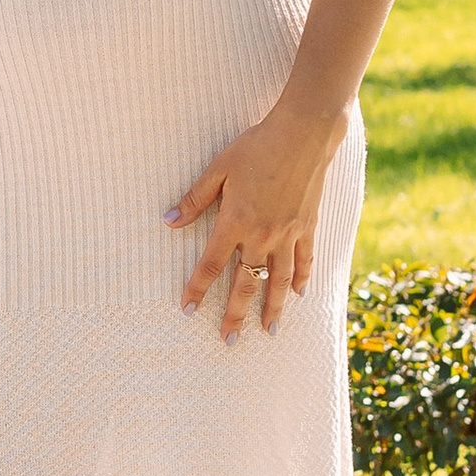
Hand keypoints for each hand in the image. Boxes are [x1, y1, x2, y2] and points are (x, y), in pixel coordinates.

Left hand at [167, 100, 349, 340]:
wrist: (302, 135)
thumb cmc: (255, 147)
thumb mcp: (218, 169)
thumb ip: (194, 199)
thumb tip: (168, 222)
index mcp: (235, 221)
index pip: (211, 264)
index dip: (197, 289)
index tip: (187, 310)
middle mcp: (262, 235)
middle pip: (246, 282)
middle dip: (235, 314)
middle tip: (228, 340)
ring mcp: (288, 234)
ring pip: (279, 280)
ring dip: (272, 308)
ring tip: (268, 332)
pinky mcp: (307, 227)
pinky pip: (305, 260)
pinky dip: (302, 279)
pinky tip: (300, 296)